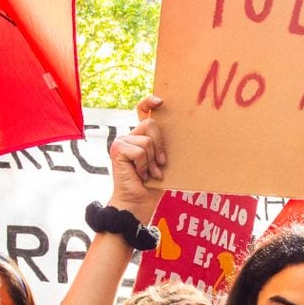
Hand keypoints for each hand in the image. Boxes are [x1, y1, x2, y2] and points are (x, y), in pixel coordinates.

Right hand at [106, 95, 165, 219]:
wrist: (139, 203)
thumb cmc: (154, 185)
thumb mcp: (164, 161)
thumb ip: (165, 146)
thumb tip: (186, 133)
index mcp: (140, 137)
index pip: (142, 111)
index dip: (149, 102)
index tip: (160, 101)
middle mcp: (129, 136)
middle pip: (152, 124)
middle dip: (160, 146)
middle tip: (160, 164)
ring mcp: (122, 141)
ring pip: (147, 140)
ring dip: (152, 161)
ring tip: (148, 173)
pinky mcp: (117, 149)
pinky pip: (140, 151)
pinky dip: (144, 165)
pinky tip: (140, 174)